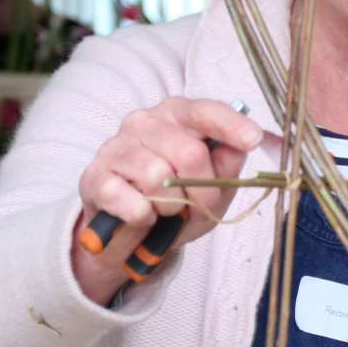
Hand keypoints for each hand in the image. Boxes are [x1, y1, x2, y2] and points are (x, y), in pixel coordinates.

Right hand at [72, 97, 261, 303]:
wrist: (129, 235)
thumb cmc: (175, 201)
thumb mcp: (213, 188)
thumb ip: (227, 166)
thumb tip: (239, 147)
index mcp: (176, 116)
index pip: (204, 111)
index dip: (230, 125)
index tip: (253, 139)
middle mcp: (143, 122)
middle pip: (188, 152)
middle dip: (201, 190)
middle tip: (193, 204)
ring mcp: (115, 147)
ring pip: (158, 177)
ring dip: (171, 206)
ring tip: (164, 209)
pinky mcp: (94, 177)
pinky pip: (131, 202)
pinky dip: (143, 217)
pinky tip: (141, 215)